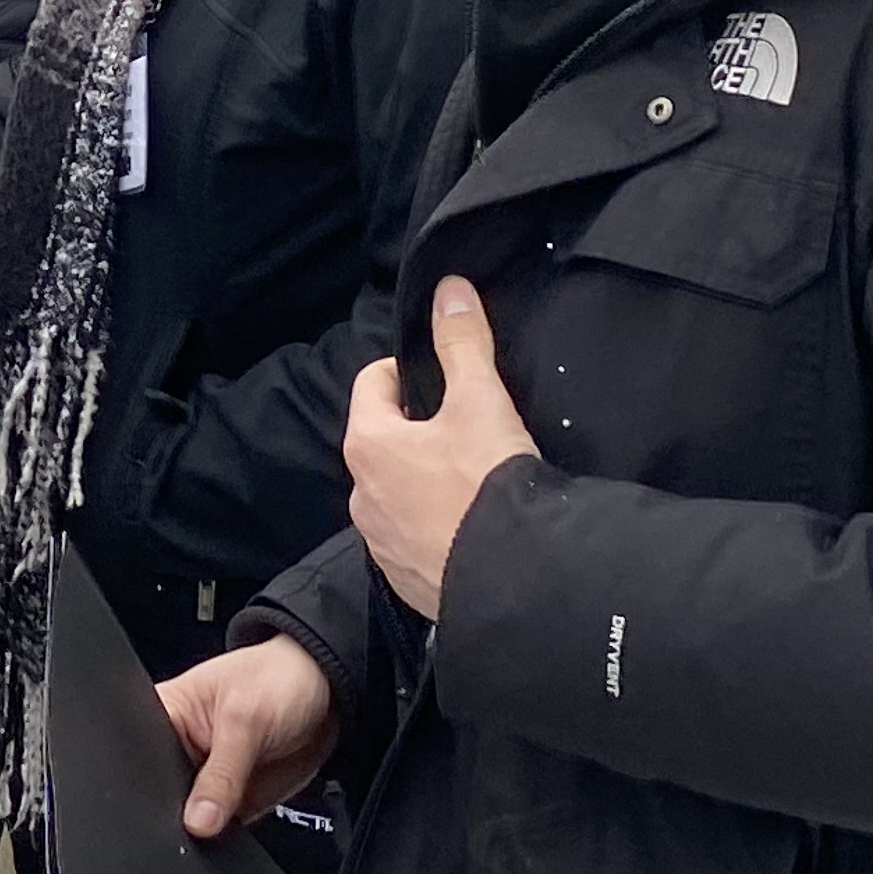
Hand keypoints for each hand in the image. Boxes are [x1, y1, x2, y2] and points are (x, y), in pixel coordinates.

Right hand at [161, 638, 337, 838]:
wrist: (327, 694)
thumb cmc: (279, 679)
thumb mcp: (245, 720)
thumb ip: (221, 775)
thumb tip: (197, 821)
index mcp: (165, 713)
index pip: (140, 757)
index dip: (149, 784)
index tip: (174, 803)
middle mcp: (178, 748)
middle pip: (160, 794)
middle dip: (179, 811)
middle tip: (206, 809)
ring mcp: (204, 778)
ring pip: (191, 819)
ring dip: (207, 826)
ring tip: (231, 805)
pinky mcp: (230, 800)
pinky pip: (221, 830)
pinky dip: (229, 833)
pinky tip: (239, 819)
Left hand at [344, 279, 538, 620]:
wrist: (512, 582)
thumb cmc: (487, 486)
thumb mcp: (481, 402)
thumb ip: (463, 343)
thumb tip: (449, 290)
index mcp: (368, 443)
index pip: (373, 382)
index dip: (408, 370)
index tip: (444, 377)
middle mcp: (360, 493)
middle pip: (384, 438)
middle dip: (418, 427)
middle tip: (467, 426)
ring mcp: (378, 540)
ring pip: (395, 489)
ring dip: (423, 478)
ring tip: (472, 477)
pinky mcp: (402, 577)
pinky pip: (411, 534)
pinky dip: (433, 522)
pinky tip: (470, 522)